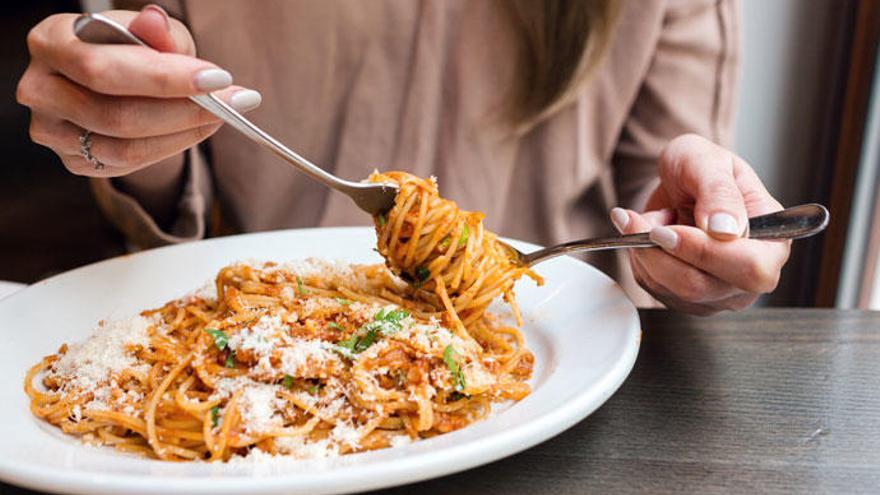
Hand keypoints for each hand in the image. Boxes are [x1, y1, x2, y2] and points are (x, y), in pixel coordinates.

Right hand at [16, 5, 261, 177]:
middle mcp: (40, 88)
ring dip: (183, 133)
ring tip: (220, 114)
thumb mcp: (150, 32)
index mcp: (51, 41)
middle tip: (231, 102)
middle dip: (183, 109)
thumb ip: (157, 32)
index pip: (103, 68)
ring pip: (125, 146)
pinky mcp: (73, 160)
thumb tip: (156, 22)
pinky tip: (196, 130)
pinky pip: (128, 163)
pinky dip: (170, 147)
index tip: (218, 78)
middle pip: (115, 114)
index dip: (164, 78)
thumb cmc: (130, 48)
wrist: (115, 81)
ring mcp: (52, 130)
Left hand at [610, 134, 790, 314]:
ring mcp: (717, 293)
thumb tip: (725, 230)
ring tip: (646, 218)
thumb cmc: (701, 168)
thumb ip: (719, 192)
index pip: (749, 267)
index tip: (667, 229)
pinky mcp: (685, 299)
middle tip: (637, 220)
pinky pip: (653, 287)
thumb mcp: (708, 162)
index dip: (704, 252)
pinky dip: (640, 257)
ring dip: (645, 250)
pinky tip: (646, 235)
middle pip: (700, 286)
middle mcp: (749, 277)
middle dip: (661, 252)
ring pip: (670, 289)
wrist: (679, 180)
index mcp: (773, 242)